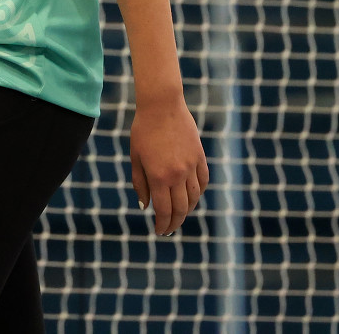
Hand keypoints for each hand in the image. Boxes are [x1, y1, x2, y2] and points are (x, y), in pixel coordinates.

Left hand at [129, 96, 208, 235]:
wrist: (162, 105)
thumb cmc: (143, 130)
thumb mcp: (135, 157)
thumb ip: (140, 183)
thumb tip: (145, 206)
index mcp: (158, 176)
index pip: (164, 210)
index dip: (162, 224)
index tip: (159, 232)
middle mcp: (177, 174)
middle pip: (180, 209)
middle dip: (174, 223)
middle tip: (169, 229)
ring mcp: (191, 166)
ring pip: (194, 198)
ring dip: (187, 210)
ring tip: (179, 215)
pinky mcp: (200, 156)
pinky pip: (203, 181)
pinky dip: (198, 193)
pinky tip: (191, 197)